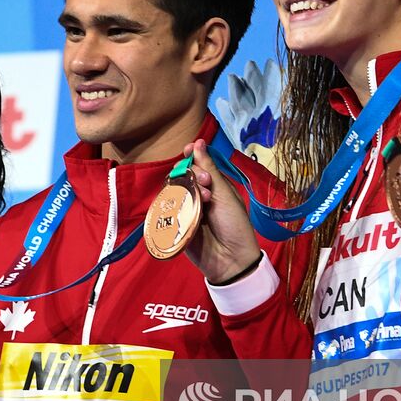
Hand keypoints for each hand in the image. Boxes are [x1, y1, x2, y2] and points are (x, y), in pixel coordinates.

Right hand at [183, 138, 262, 283]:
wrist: (230, 259)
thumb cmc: (234, 224)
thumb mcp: (225, 194)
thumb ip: (209, 169)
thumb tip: (198, 142)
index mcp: (213, 186)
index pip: (196, 164)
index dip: (192, 156)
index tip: (189, 150)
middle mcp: (198, 195)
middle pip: (182, 174)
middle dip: (192, 174)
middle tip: (207, 184)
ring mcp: (185, 209)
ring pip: (173, 189)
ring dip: (187, 189)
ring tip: (204, 199)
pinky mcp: (175, 223)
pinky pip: (166, 208)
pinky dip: (174, 204)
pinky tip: (187, 209)